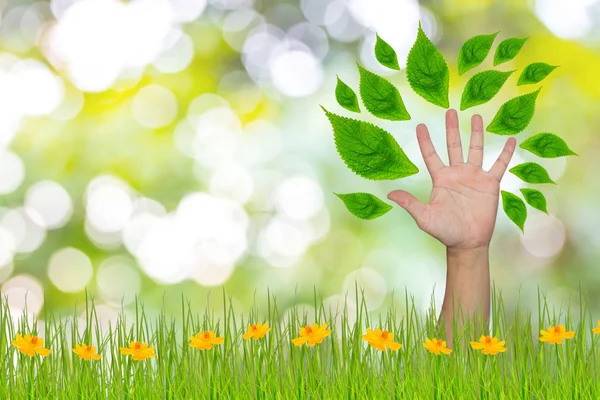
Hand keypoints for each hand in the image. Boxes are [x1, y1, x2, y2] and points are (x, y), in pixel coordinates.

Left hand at [388, 109, 515, 249]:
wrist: (467, 242)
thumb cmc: (444, 231)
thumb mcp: (424, 217)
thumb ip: (410, 203)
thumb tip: (390, 194)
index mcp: (440, 179)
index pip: (431, 155)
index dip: (425, 141)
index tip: (420, 125)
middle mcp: (457, 174)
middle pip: (453, 146)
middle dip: (451, 128)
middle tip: (450, 110)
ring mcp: (474, 177)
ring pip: (475, 149)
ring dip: (476, 133)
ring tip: (476, 116)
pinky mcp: (490, 184)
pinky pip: (499, 165)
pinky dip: (505, 152)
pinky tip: (511, 139)